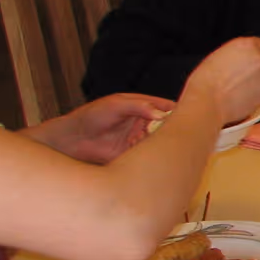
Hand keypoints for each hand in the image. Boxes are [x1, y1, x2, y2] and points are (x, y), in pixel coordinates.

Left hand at [33, 92, 173, 162]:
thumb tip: (161, 114)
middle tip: (173, 133)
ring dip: (159, 143)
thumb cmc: (92, 115)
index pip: (169, 108)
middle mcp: (146, 123)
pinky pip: (149, 155)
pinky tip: (139, 149)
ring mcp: (141, 139)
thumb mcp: (116, 104)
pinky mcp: (134, 154)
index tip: (186, 117)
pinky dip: (149, 155)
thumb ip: (139, 106)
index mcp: (144, 107)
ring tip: (149, 140)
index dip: (179, 112)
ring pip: (160, 142)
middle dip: (173, 130)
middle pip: (169, 126)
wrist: (73, 138)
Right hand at [181, 36, 259, 122]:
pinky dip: (258, 93)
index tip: (249, 60)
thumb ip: (234, 55)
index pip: (259, 44)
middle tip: (248, 74)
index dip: (254, 53)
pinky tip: (244, 97)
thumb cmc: (205, 81)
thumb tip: (239, 60)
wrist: (208, 102)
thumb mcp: (218, 57)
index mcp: (245, 45)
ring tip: (243, 88)